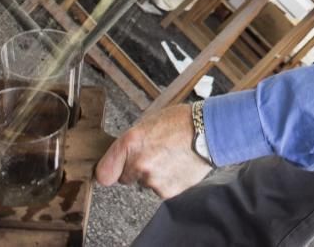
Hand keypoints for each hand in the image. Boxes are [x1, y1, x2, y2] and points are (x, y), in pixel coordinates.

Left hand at [95, 103, 211, 198]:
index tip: (111, 170)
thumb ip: (131, 142)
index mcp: (130, 143)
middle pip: (125, 178)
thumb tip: (120, 156)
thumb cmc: (181, 121)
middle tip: (153, 155)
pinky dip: (168, 180)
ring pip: (145, 182)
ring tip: (170, 157)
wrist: (209, 131)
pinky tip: (178, 164)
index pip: (104, 173)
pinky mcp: (167, 191)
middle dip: (134, 169)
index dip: (108, 171)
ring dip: (153, 174)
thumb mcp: (148, 122)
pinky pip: (160, 188)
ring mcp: (153, 180)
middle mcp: (138, 164)